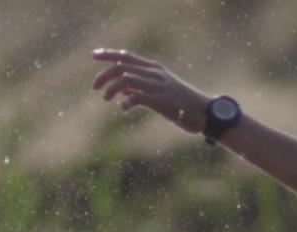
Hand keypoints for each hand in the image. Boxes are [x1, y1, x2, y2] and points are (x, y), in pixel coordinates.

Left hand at [91, 49, 210, 134]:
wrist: (202, 112)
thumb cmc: (179, 103)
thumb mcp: (158, 90)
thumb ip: (139, 86)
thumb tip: (121, 88)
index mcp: (153, 69)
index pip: (126, 56)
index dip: (108, 54)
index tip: (94, 55)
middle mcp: (154, 74)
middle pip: (122, 67)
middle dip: (104, 75)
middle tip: (94, 87)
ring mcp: (157, 86)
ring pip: (126, 79)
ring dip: (111, 89)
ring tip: (105, 99)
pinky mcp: (160, 100)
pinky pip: (137, 97)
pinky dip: (126, 102)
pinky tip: (123, 108)